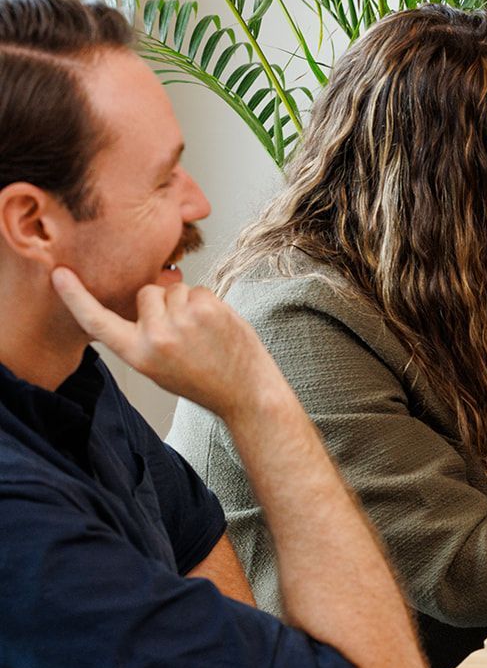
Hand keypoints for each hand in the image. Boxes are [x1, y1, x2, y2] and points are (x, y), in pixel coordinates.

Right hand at [52, 268, 279, 420]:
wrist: (246, 393)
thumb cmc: (203, 381)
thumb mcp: (158, 367)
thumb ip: (142, 335)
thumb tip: (143, 297)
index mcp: (137, 354)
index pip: (97, 322)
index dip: (76, 297)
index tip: (60, 275)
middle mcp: (155, 336)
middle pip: (146, 293)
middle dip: (163, 302)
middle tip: (185, 331)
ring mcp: (182, 320)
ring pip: (174, 289)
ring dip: (188, 303)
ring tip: (203, 332)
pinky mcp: (208, 309)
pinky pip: (199, 289)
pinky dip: (208, 303)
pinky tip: (217, 327)